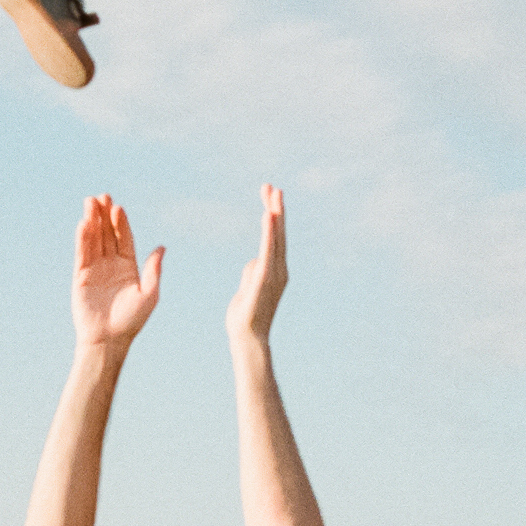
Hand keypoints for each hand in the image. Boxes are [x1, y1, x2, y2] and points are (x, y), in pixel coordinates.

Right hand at [71, 195, 162, 355]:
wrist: (108, 339)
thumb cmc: (131, 320)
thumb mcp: (149, 294)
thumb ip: (154, 270)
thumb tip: (162, 247)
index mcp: (128, 267)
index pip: (124, 238)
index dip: (121, 223)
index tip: (118, 207)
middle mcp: (111, 265)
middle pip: (107, 234)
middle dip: (104, 216)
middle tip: (102, 196)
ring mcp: (95, 270)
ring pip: (93, 240)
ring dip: (92, 221)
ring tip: (90, 202)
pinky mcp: (81, 277)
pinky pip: (82, 254)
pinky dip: (82, 239)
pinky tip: (83, 224)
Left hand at [226, 184, 287, 347]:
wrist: (248, 338)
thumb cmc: (247, 315)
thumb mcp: (248, 287)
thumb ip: (253, 271)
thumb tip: (255, 262)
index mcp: (275, 270)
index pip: (275, 238)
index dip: (273, 216)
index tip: (269, 195)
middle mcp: (279, 269)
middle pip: (278, 234)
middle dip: (275, 209)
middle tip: (272, 187)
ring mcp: (273, 274)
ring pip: (274, 239)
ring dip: (273, 216)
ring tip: (272, 195)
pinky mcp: (264, 279)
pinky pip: (266, 250)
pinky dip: (268, 233)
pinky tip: (267, 217)